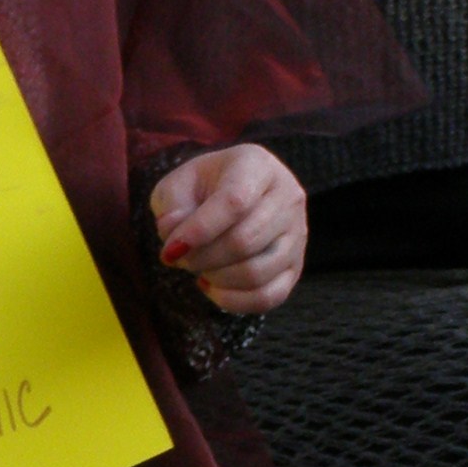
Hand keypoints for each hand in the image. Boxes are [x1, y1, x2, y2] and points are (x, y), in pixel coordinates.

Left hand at [150, 144, 307, 314]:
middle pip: (245, 241)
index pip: (235, 202)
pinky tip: (211, 287)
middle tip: (179, 257)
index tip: (170, 248)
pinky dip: (233, 301)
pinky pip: (269, 297)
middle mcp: (288, 197)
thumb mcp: (177, 186)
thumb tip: (176, 237)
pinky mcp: (295, 266)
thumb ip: (171, 207)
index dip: (199, 230)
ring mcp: (297, 234)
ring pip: (256, 272)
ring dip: (215, 278)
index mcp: (257, 165)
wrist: (230, 196)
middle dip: (201, 257)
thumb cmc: (201, 189)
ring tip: (197, 268)